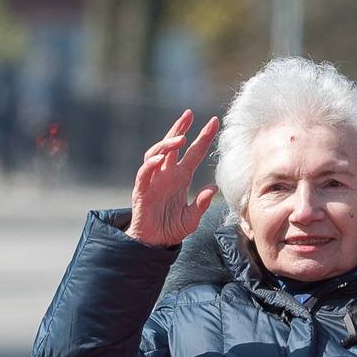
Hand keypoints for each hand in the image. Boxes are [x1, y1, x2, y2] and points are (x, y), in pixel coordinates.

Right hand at [126, 110, 219, 247]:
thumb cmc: (172, 228)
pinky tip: (161, 159)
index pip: (194, 152)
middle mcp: (167, 174)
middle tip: (189, 114)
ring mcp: (153, 180)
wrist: (153, 243)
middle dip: (181, 127)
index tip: (214, 122)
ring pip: (157, 153)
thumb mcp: (192, 218)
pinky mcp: (142, 190)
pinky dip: (151, 164)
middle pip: (173, 145)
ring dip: (167, 144)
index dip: (203, 137)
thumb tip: (213, 188)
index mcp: (181, 177)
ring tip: (180, 138)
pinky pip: (144, 173)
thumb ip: (201, 204)